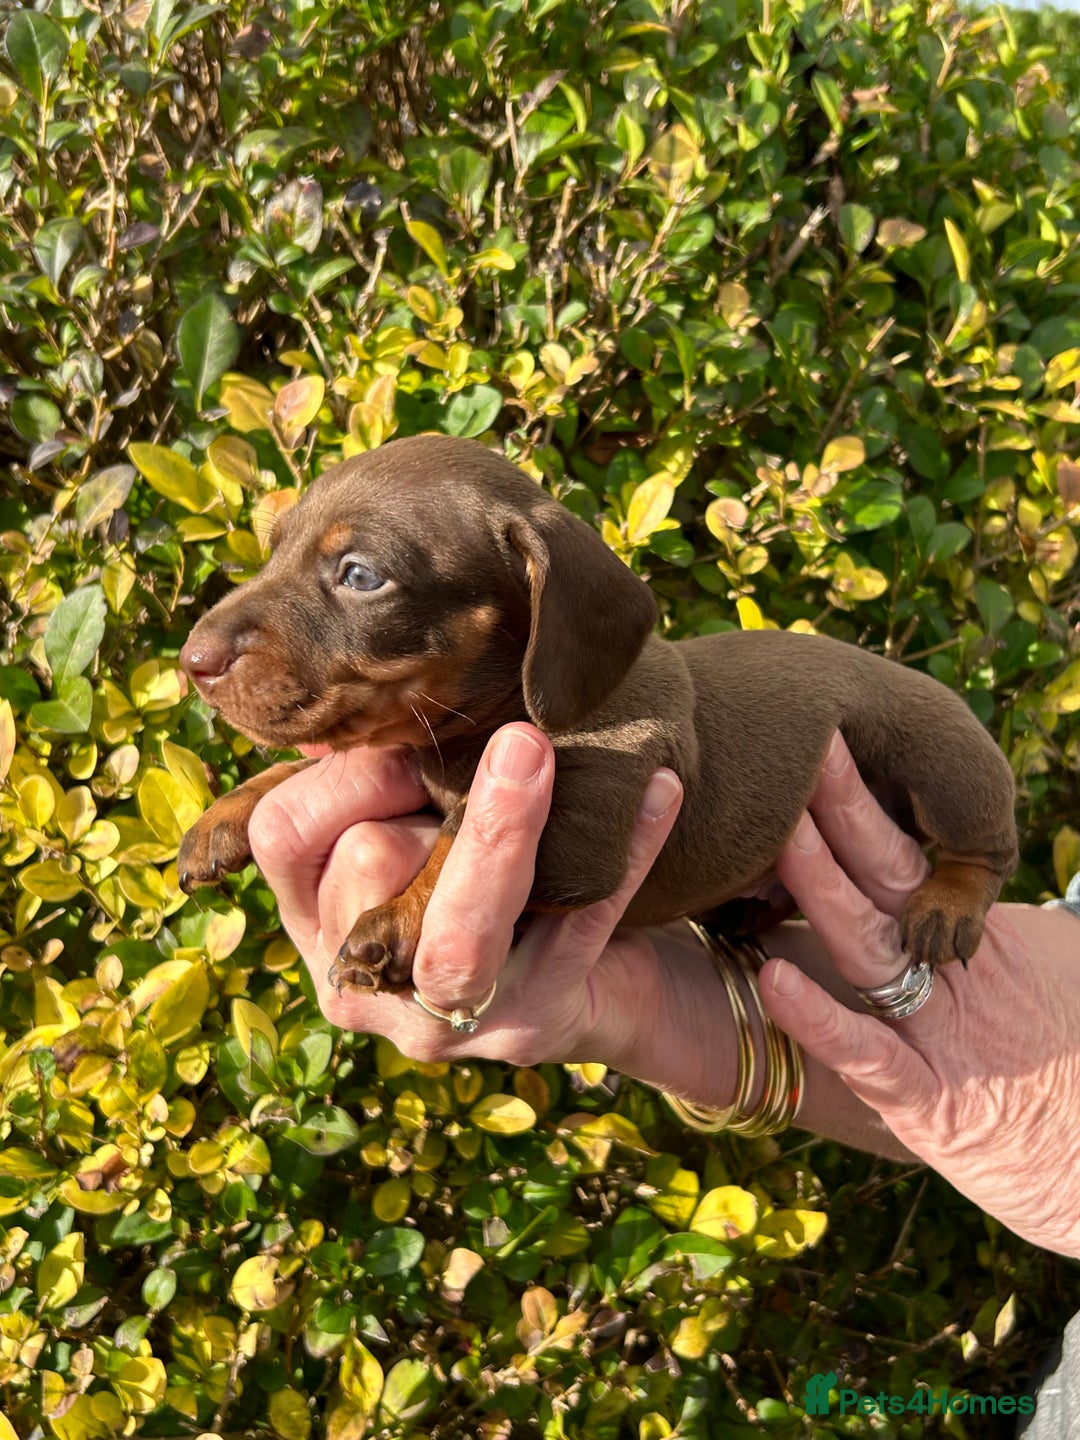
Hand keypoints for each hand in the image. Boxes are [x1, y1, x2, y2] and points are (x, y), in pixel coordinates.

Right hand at [247, 726, 737, 1094]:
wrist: (588, 987)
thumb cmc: (483, 882)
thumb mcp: (414, 832)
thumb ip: (373, 780)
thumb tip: (347, 706)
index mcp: (317, 921)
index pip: (285, 834)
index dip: (341, 772)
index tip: (408, 739)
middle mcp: (367, 983)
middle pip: (367, 865)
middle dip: (428, 797)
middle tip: (504, 748)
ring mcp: (449, 1019)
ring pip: (458, 932)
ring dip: (501, 829)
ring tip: (535, 749)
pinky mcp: (536, 1025)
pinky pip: (579, 930)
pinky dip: (624, 855)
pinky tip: (659, 790)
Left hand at [758, 731, 1079, 1257]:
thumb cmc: (1062, 1064)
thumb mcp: (1021, 976)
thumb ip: (960, 926)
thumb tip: (923, 875)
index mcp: (968, 938)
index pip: (905, 852)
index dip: (863, 797)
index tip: (819, 735)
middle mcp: (951, 973)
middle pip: (887, 877)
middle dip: (840, 809)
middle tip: (798, 739)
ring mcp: (941, 1035)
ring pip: (871, 948)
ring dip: (821, 888)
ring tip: (773, 831)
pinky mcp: (932, 1106)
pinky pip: (869, 1057)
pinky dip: (821, 1020)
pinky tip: (775, 982)